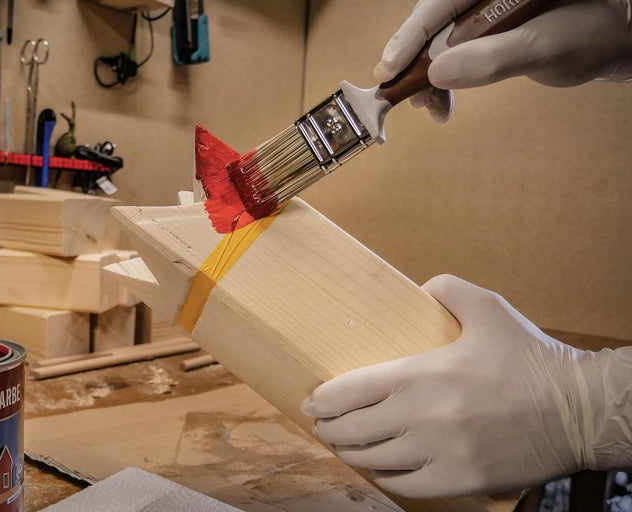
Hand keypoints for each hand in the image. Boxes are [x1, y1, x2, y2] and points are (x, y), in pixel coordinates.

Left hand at [301, 274, 631, 498]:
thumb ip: (446, 289)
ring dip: (352, 454)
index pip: (350, 392)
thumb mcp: (488, 307)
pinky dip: (387, 477)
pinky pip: (407, 486)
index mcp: (422, 375)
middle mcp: (423, 418)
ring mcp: (441, 455)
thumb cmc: (531, 357)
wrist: (579, 409)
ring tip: (344, 446)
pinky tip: (381, 469)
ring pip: (375, 461)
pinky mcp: (461, 482)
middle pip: (355, 430)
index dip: (323, 401)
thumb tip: (421, 287)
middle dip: (330, 429)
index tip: (312, 403)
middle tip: (322, 426)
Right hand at [374, 0, 631, 120]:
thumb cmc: (590, 35)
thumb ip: (493, 57)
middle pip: (431, 21)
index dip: (409, 35)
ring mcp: (479, 10)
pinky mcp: (481, 29)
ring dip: (425, 76)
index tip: (388, 69)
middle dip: (414, 61)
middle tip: (408, 97)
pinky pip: (449, 50)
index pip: (438, 3)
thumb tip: (437, 72)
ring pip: (436, 38)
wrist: (613, 39)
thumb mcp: (545, 46)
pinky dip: (441, 79)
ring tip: (430, 109)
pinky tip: (442, 103)